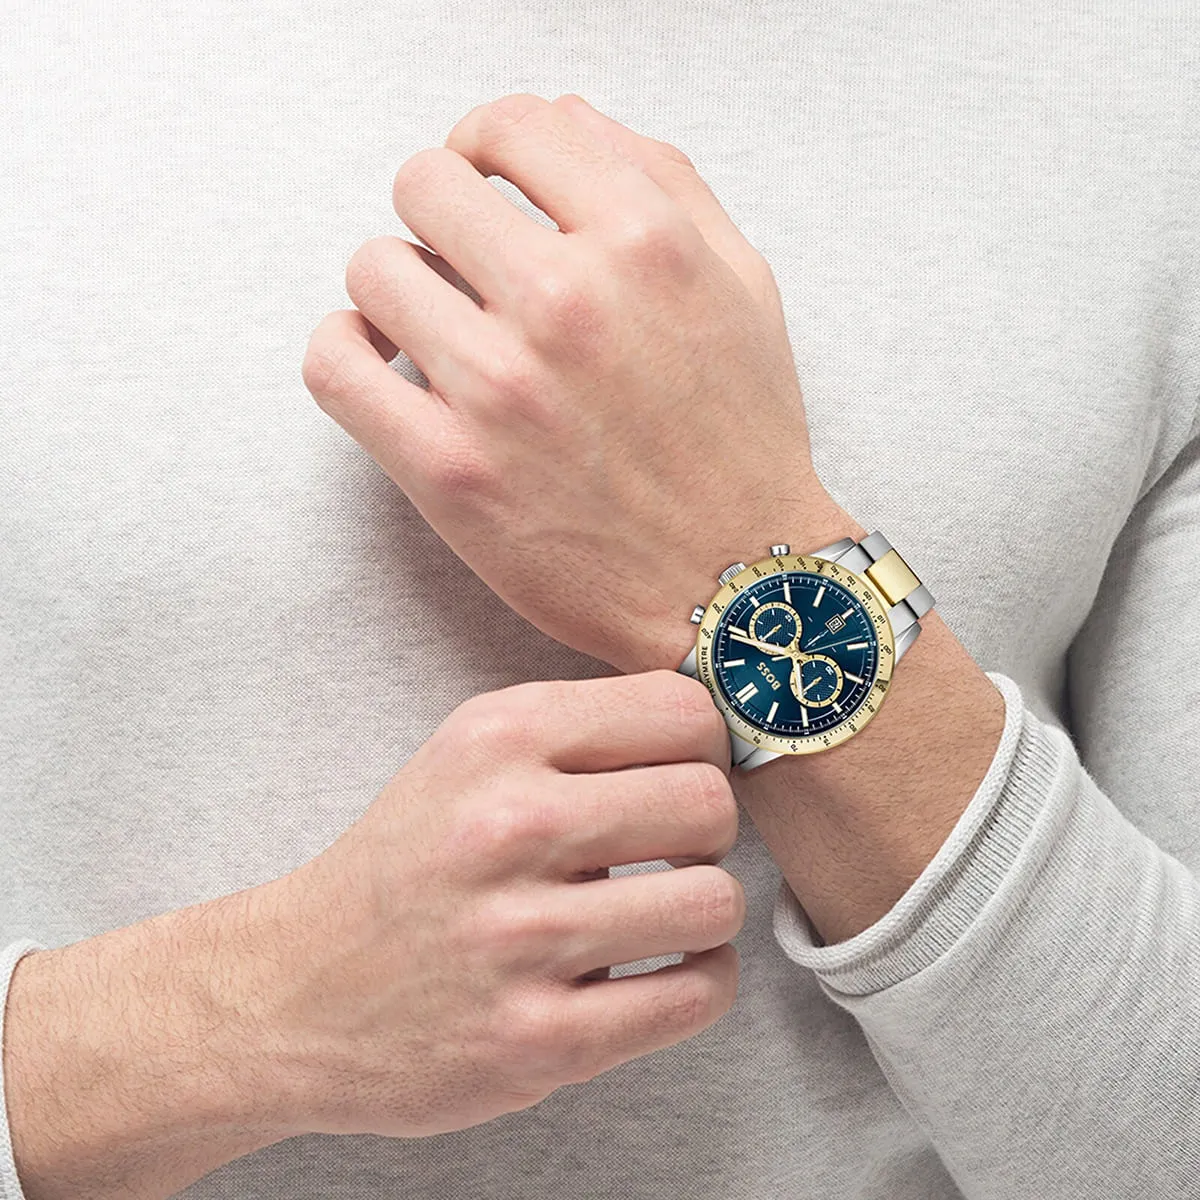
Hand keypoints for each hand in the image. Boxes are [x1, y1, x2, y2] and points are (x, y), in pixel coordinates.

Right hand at [272, 669, 744, 1138]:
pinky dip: (702, 980)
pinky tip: (665, 970)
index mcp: (500, 740)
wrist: (296, 990)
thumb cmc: (408, 865)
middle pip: (710, 803)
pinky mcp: (539, 1039)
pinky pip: (695, 994)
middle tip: (675, 849)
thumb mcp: (469, 752)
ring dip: (707, 910)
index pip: (683, 711)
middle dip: (710, 830)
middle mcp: (510, 826)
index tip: (684, 774)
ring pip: (714, 901)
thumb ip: (581, 729)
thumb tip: (712, 732)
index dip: (704, 746)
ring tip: (669, 913)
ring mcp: (523, 938)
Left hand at [303, 92, 852, 673]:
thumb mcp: (744, 284)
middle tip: (461, 262)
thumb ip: (662, 180)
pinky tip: (379, 360)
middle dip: (440, 215)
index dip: (484, 145)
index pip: (509, 125)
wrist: (734, 583)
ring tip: (431, 324)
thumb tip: (561, 122)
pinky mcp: (449, 471)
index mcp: (645, 243)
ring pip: (373, 268)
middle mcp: (568, 303)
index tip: (482, 180)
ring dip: (397, 286)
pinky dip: (342, 349)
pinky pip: (334, 365)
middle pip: (425, 183)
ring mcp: (500, 389)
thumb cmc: (739, 440)